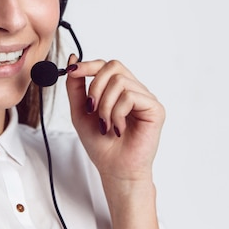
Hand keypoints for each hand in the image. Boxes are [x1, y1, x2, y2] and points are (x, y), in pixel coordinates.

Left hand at [65, 54, 165, 181]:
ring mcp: (146, 98)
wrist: (114, 169)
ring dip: (105, 105)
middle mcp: (134, 90)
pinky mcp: (155, 109)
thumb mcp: (80, 111)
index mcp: (119, 89)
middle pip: (114, 66)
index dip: (89, 65)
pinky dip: (117, 113)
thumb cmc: (101, 144)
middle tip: (91, 108)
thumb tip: (73, 59)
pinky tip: (119, 129)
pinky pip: (130, 96)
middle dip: (95, 86)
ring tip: (105, 125)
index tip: (73, 71)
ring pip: (120, 82)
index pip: (106, 65)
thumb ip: (76, 86)